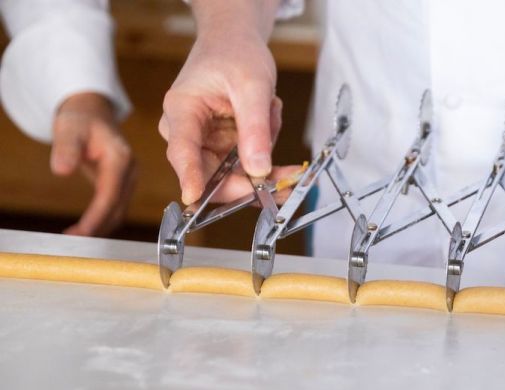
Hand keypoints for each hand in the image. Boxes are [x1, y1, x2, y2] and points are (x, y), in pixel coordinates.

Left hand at [51, 92, 134, 235]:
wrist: (93, 115)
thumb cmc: (80, 120)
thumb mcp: (68, 128)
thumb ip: (66, 149)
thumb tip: (61, 170)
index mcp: (120, 158)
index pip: (110, 195)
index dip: (97, 217)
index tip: (81, 233)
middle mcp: (130, 171)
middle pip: (118, 208)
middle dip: (98, 227)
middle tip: (73, 240)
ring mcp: (129, 179)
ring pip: (119, 211)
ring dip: (100, 227)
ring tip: (75, 236)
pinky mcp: (123, 185)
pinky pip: (115, 208)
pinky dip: (102, 220)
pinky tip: (85, 227)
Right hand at [159, 30, 282, 204]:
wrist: (235, 42)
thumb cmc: (234, 53)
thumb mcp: (253, 85)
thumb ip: (255, 129)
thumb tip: (259, 170)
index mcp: (182, 111)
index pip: (182, 151)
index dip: (189, 177)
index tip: (194, 197)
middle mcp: (187, 134)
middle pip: (212, 177)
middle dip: (251, 179)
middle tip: (288, 177)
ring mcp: (205, 145)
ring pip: (236, 176)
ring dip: (263, 155)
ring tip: (269, 112)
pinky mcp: (222, 149)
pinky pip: (247, 167)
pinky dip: (265, 150)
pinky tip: (268, 117)